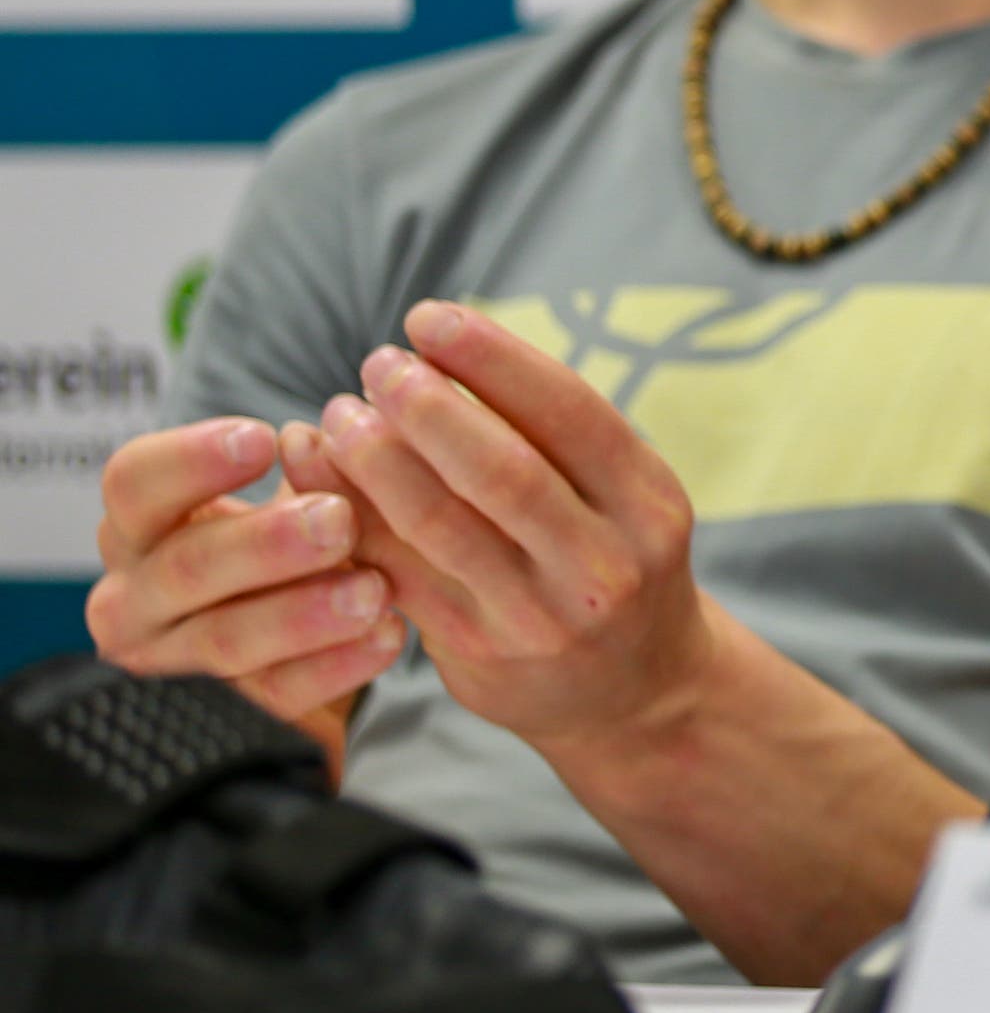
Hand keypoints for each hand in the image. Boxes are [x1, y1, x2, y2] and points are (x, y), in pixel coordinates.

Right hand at [86, 418, 404, 759]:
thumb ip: (312, 463)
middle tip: (339, 521)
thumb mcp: (296, 481)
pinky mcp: (229, 704)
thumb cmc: (288, 517)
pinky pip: (276, 693)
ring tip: (374, 588)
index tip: (265, 439)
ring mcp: (174, 655)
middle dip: (264, 545)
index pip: (133, 483)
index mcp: (138, 520)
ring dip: (302, 615)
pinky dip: (336, 666)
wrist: (299, 598)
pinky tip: (389, 634)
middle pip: (182, 568)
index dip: (191, 460)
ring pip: (225, 640)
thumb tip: (323, 436)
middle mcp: (136, 592)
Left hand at [292, 301, 718, 755]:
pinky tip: (318, 473)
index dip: (492, 357)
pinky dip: (351, 515)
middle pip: (501, 469)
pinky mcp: (480, 655)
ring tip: (338, 414)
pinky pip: (400, 572)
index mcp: (648, 502)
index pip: (570, 412)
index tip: (428, 318)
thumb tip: (438, 349)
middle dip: (426, 405)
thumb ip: (551, 438)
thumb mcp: (621, 498)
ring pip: (440, 523)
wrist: (636, 693)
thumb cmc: (612, 563)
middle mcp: (605, 562)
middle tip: (376, 365)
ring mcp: (542, 616)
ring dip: (374, 459)